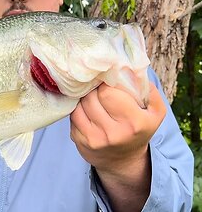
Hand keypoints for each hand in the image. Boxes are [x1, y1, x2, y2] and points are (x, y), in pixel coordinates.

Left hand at [69, 82, 165, 210]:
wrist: (123, 161)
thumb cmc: (139, 129)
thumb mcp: (154, 111)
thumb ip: (147, 88)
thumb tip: (127, 68)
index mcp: (134, 123)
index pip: (108, 92)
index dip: (106, 83)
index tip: (108, 81)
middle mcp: (113, 133)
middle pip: (91, 97)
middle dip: (94, 89)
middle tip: (99, 87)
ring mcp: (94, 138)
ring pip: (80, 104)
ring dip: (85, 97)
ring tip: (94, 97)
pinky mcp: (79, 140)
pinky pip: (73, 114)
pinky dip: (78, 108)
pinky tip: (87, 109)